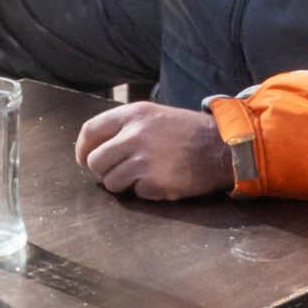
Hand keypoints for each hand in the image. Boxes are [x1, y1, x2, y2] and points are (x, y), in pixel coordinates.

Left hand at [76, 99, 237, 200]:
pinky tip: (162, 180)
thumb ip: (126, 127)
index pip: (90, 131)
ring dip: (123, 184)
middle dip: (103, 171)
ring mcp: (144, 160)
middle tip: (118, 172)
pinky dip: (145, 191)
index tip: (85, 159)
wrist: (223, 148)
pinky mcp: (155, 182)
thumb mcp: (155, 115)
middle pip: (96, 161)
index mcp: (133, 114)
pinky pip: (135, 193)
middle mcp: (135, 135)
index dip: (83, 149)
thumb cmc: (188, 132)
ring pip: (111, 181)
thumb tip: (95, 148)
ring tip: (143, 176)